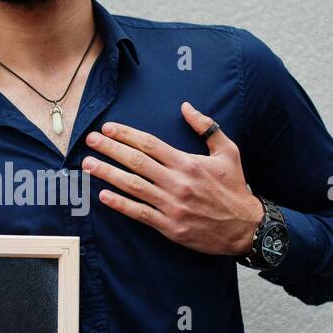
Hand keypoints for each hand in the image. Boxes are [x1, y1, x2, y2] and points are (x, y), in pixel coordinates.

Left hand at [82, 101, 263, 255]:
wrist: (245, 227)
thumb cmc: (235, 187)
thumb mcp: (228, 152)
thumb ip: (207, 127)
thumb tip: (186, 106)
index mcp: (188, 162)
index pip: (150, 144)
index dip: (126, 134)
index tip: (108, 128)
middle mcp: (177, 182)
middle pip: (136, 162)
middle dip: (110, 149)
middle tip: (90, 140)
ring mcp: (172, 205)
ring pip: (133, 186)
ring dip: (108, 174)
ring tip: (88, 165)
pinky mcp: (170, 226)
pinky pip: (140, 213)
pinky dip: (120, 204)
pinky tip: (103, 195)